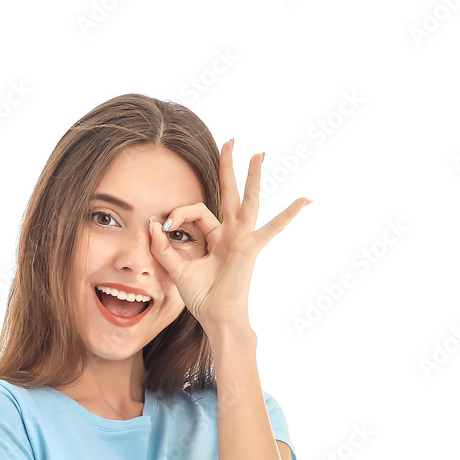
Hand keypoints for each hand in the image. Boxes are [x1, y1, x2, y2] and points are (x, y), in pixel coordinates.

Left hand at [147, 138, 310, 336]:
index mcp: (216, 237)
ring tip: (259, 154)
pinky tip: (306, 200)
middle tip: (230, 142)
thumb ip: (163, 248)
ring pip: (250, 200)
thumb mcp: (176, 269)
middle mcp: (232, 234)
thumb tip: (153, 224)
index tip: (163, 225)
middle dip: (228, 167)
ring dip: (253, 176)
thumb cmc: (203, 298)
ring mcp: (244, 238)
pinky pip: (273, 228)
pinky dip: (289, 215)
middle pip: (230, 193)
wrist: (217, 317)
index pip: (197, 211)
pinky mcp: (251, 247)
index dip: (178, 213)